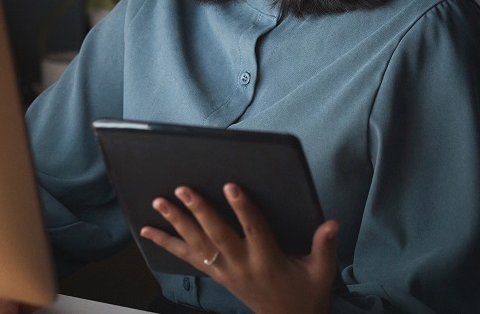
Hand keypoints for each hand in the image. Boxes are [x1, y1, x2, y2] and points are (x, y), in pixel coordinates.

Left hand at [139, 183, 338, 313]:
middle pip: (217, 235)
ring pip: (197, 245)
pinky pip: (187, 258)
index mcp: (268, 259)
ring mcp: (225, 271)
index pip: (253, 229)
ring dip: (176, 223)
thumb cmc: (306, 293)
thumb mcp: (321, 272)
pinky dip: (167, 243)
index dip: (242, 208)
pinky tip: (148, 230)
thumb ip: (324, 246)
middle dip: (199, 211)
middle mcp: (242, 264)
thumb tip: (331, 223)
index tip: (231, 185)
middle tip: (182, 189)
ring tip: (158, 202)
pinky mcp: (215, 275)